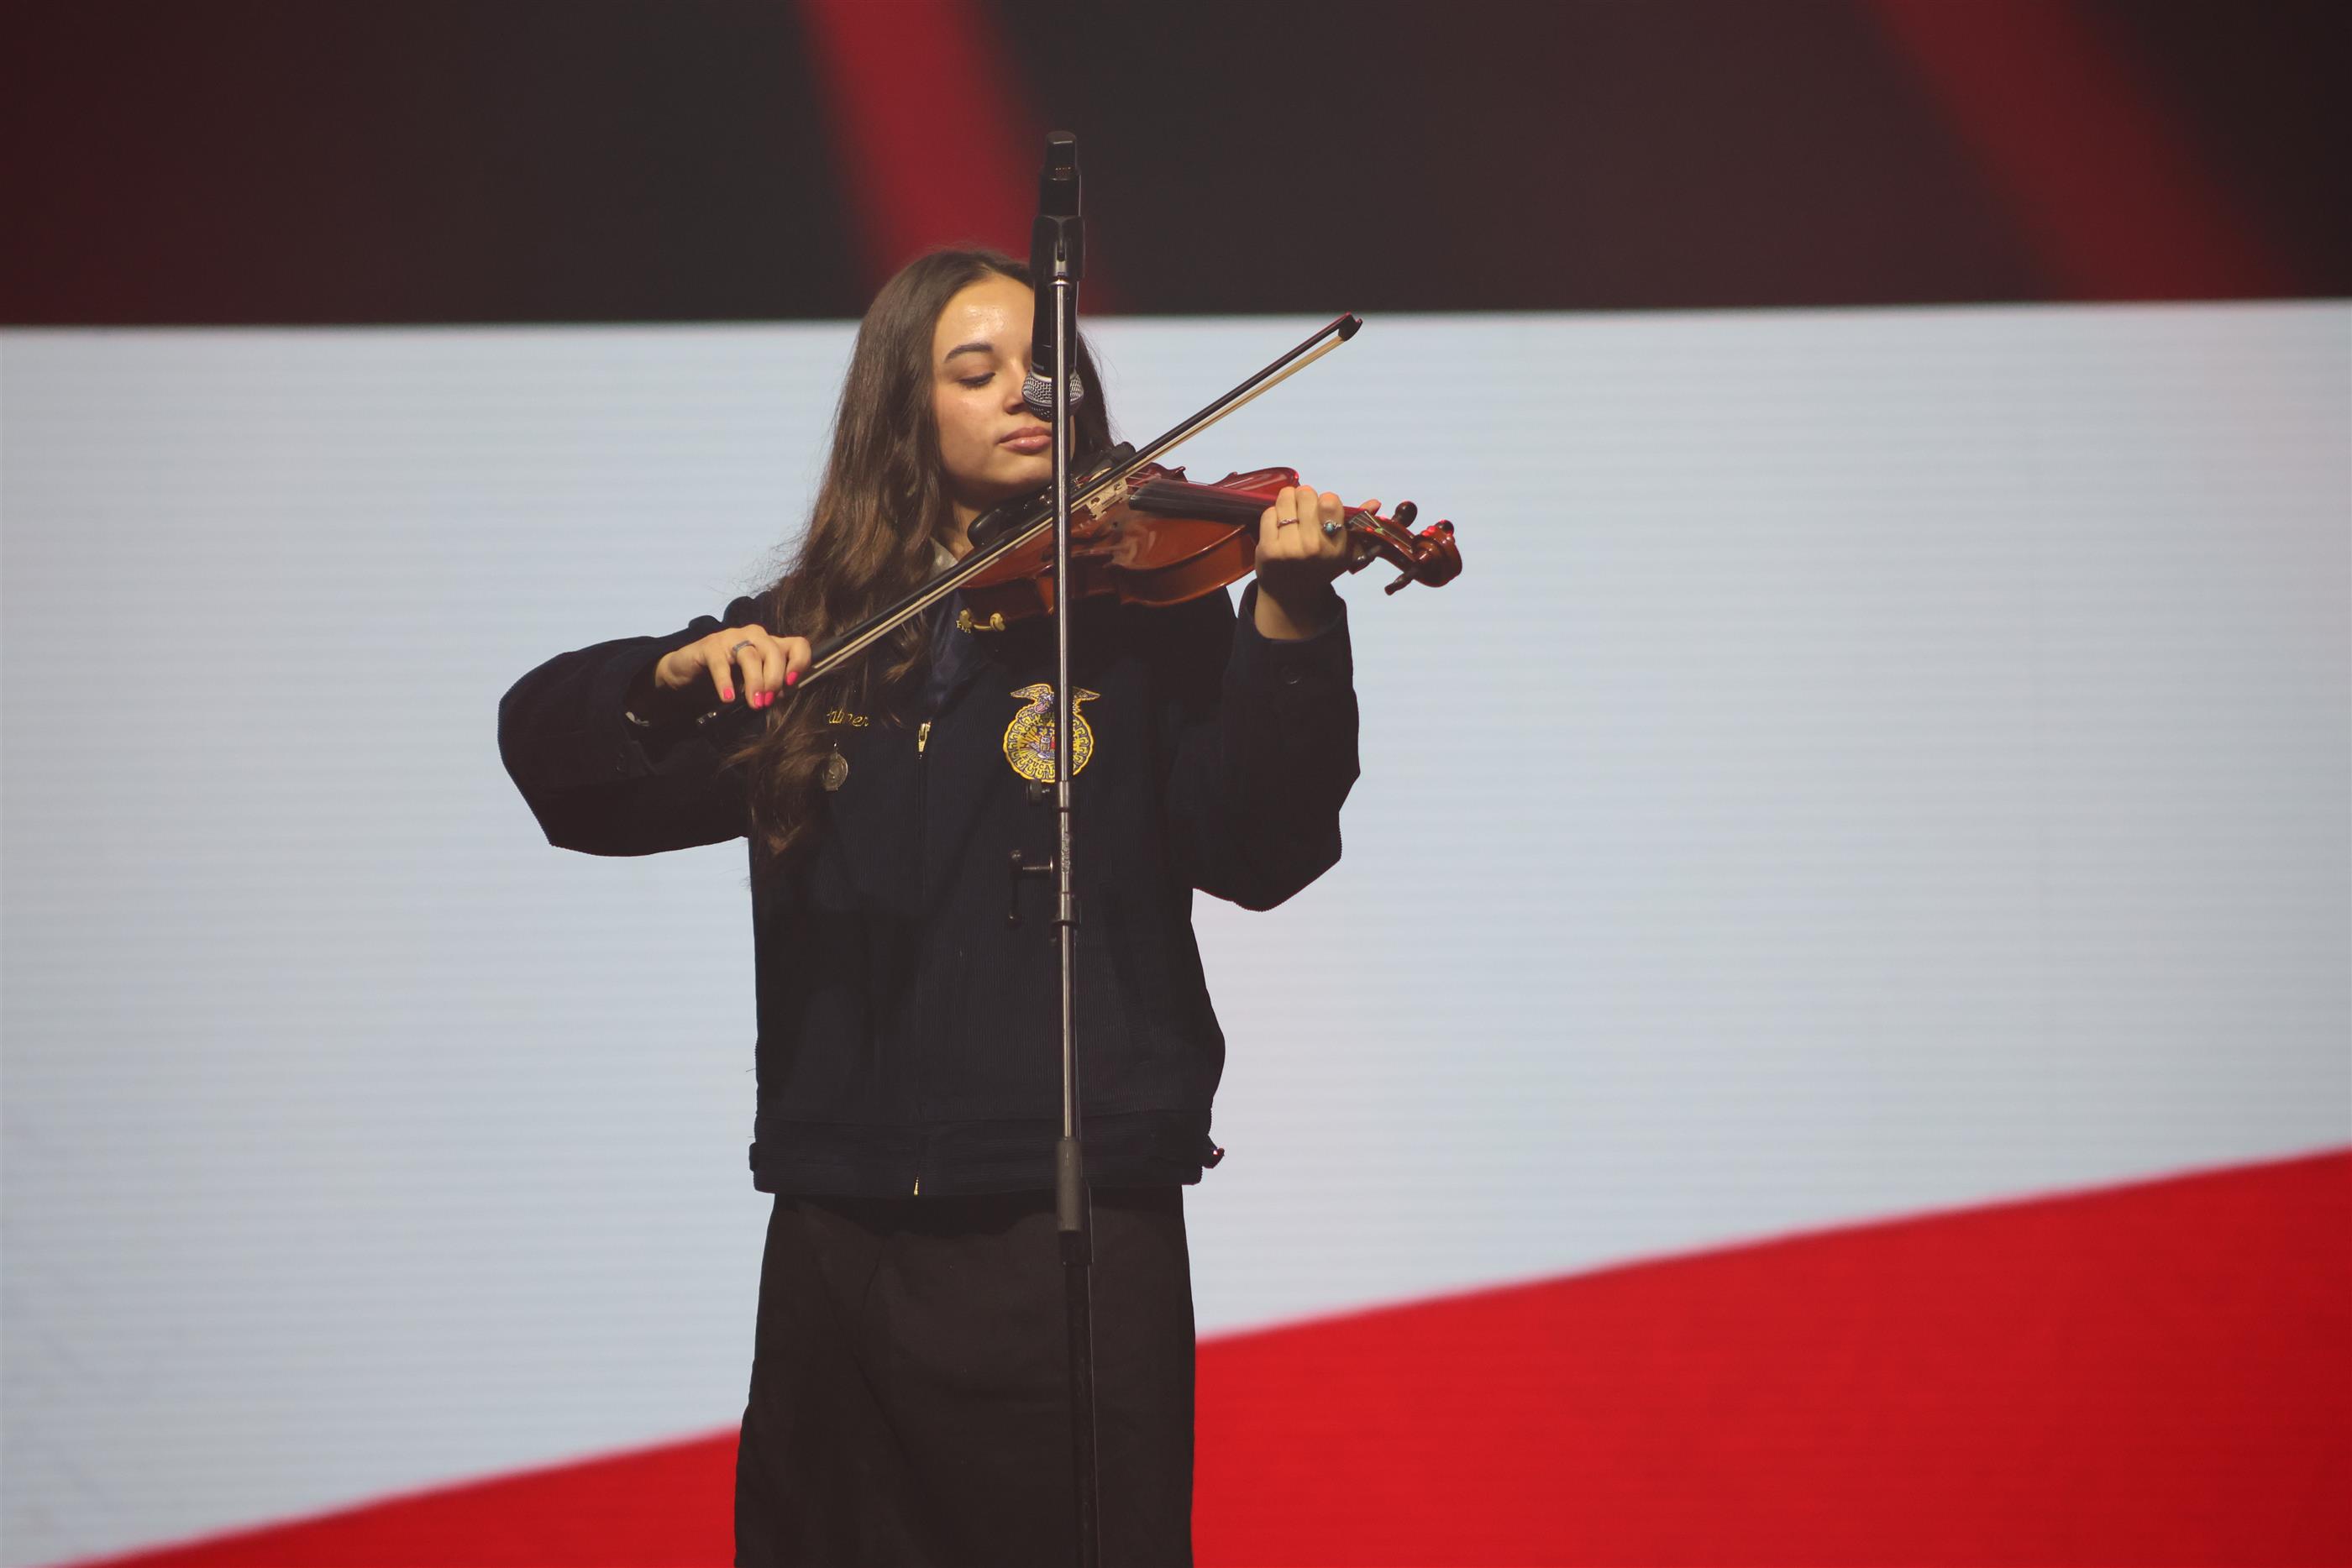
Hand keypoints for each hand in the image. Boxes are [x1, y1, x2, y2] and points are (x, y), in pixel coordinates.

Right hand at [653, 624, 811, 710]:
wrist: (689, 671)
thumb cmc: (728, 677)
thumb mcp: (754, 682)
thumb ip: (770, 686)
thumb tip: (781, 697)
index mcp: (771, 644)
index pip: (798, 644)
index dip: (800, 662)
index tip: (792, 684)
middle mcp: (755, 636)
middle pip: (774, 651)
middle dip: (774, 679)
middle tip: (767, 701)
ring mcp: (732, 637)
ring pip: (751, 656)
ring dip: (755, 682)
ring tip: (754, 703)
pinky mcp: (710, 645)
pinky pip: (721, 664)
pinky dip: (726, 682)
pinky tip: (728, 698)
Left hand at [1254, 484, 1368, 635]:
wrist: (1291, 596)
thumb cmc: (1320, 567)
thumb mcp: (1344, 552)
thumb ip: (1359, 524)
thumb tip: (1375, 503)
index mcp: (1336, 546)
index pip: (1330, 502)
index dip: (1325, 500)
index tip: (1323, 508)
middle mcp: (1314, 547)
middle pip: (1306, 495)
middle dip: (1304, 496)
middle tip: (1303, 509)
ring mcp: (1289, 548)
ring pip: (1285, 499)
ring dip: (1287, 502)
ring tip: (1291, 514)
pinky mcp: (1267, 549)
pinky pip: (1269, 514)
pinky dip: (1273, 515)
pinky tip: (1278, 527)